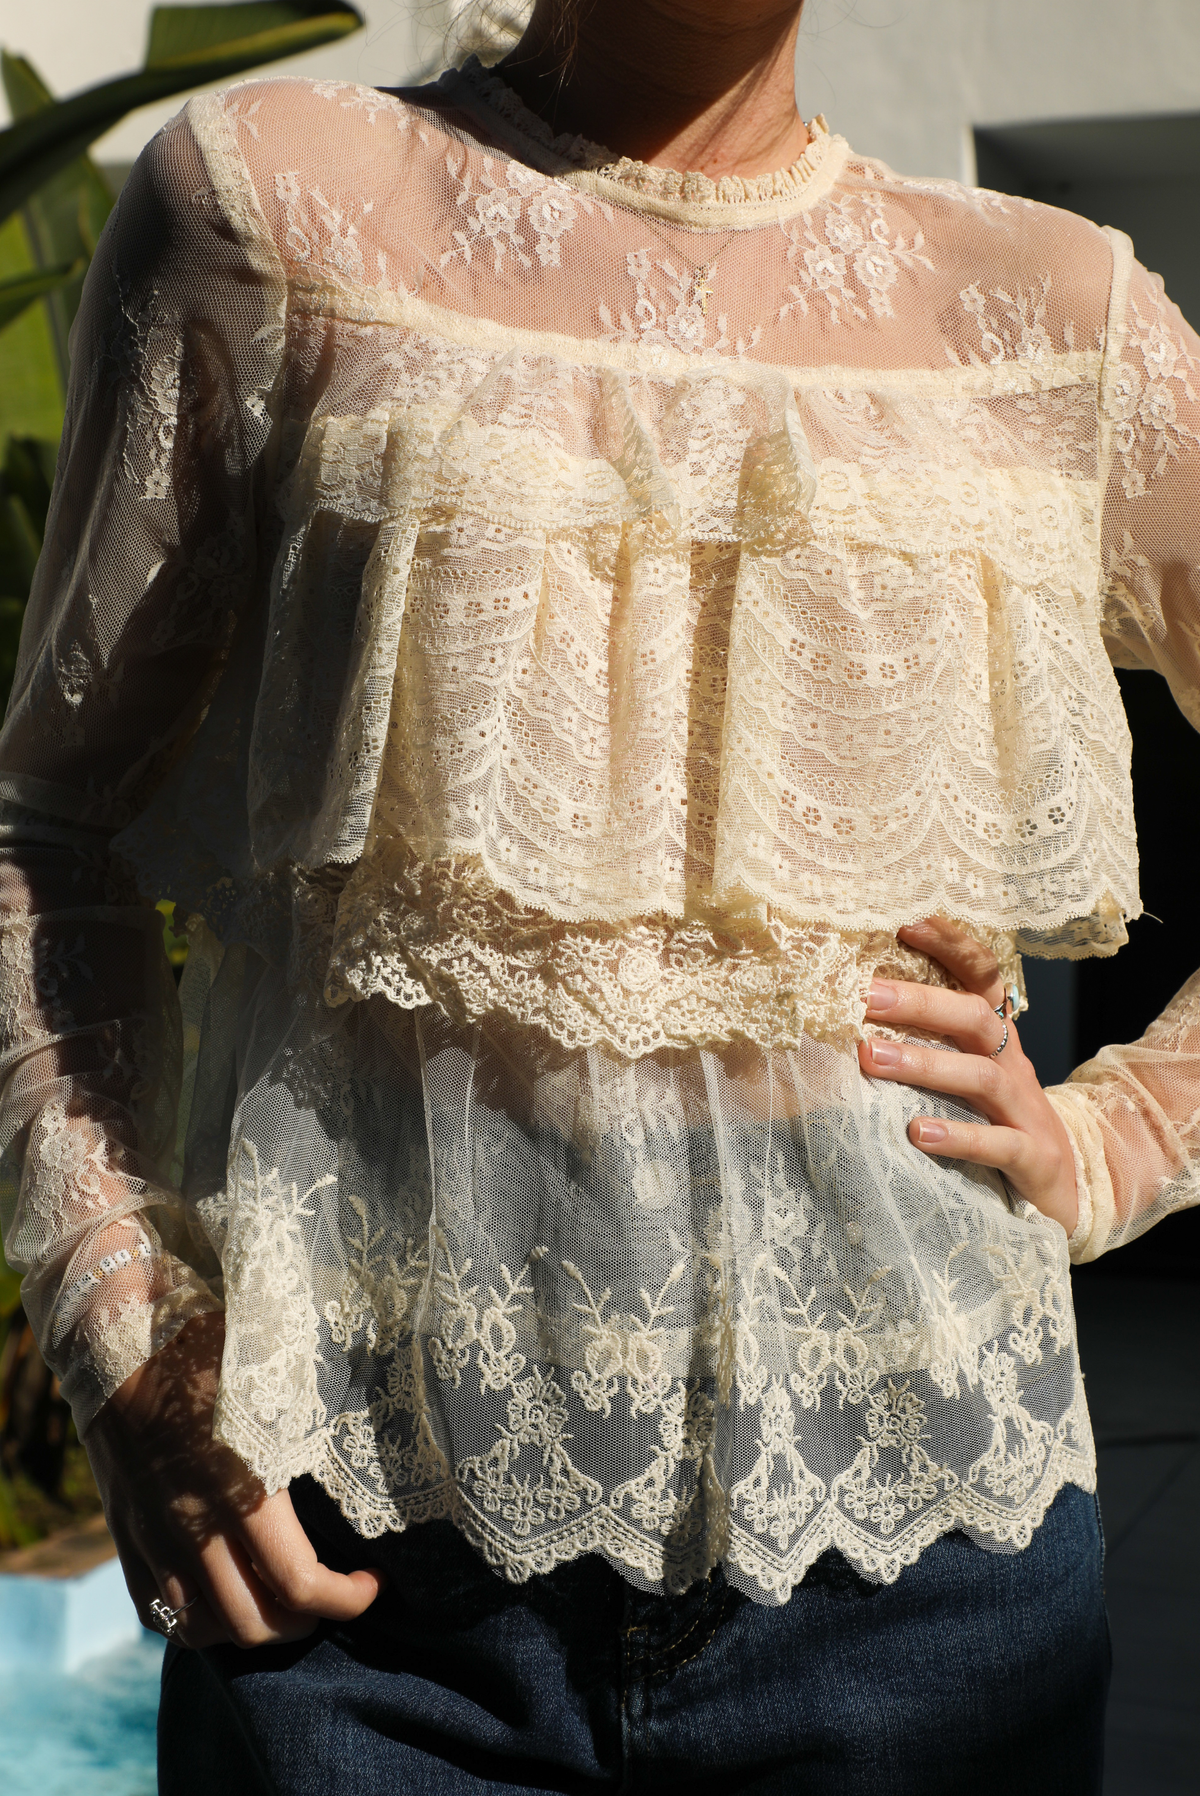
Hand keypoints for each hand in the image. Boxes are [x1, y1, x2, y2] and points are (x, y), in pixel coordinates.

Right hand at [84, 1312, 383, 1648]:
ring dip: (252, 1627)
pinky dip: (198, 1622)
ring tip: (282, 1602)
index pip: (298, 1582)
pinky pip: (159, 1611)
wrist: (119, 1339)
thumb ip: (313, 1426)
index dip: (347, 1598)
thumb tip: (374, 1446)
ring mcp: (152, 1537)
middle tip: (334, 1594)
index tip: (375, 1584)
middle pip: (255, 1622)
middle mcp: (193, 1523)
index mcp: (242, 1484)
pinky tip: (226, 1600)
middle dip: (306, 1620)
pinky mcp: (126, 1537)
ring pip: (204, 1629)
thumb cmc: (212, 1346)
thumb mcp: (276, 1378)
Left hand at [856, 916, 1078, 1237]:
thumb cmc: (998, 1125)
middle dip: (920, 1002)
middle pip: (974, 1018)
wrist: (1068, 1187)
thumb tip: (849, 1020)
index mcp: (997, 1040)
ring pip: (981, 1076)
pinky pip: (998, 1143)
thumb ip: (926, 1048)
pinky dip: (957, 1136)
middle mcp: (1013, 1066)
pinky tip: (916, 1132)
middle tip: (865, 996)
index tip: (906, 923)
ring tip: (872, 1058)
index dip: (952, 946)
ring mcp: (1026, 1111)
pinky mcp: (1034, 1158)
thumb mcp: (967, 1078)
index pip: (982, 978)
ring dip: (925, 1064)